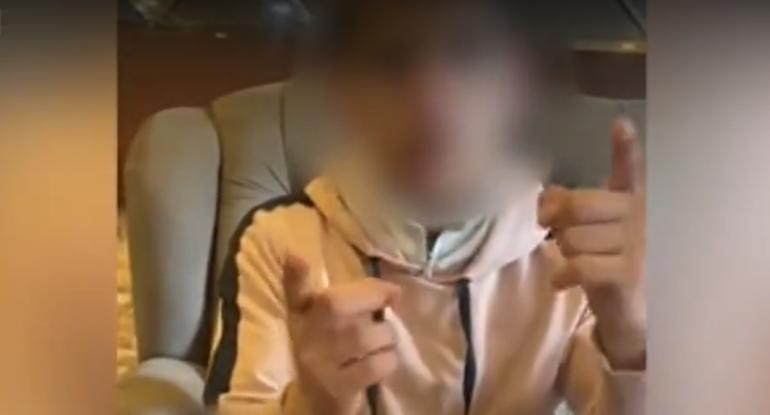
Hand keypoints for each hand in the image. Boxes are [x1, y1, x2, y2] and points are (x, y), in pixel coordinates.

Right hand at [282, 256, 400, 414]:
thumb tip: (394, 289)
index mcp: (301, 315)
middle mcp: (304, 337)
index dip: (295, 275)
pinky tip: (383, 361)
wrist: (319, 401)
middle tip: (388, 305)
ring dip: (385, 335)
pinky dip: (388, 360)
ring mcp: (319, 365)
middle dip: (373, 299)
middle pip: (336, 306)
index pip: (294, 292)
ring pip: (362, 336)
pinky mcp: (337, 388)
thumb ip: (352, 296)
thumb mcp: (328, 321)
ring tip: (383, 339)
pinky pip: (374, 365)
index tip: (295, 256)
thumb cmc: (330, 349)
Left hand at [538, 118, 645, 369]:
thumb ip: (570, 207)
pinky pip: (579, 265)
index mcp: (631, 200)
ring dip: (562, 252)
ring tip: (574, 261)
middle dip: (556, 220)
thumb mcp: (589, 230)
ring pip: (573, 238)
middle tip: (555, 233)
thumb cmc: (606, 262)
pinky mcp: (629, 275)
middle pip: (578, 206)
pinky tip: (563, 281)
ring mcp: (638, 246)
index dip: (625, 148)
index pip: (630, 169)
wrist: (632, 313)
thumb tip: (545, 197)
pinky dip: (563, 275)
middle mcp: (640, 217)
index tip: (620, 125)